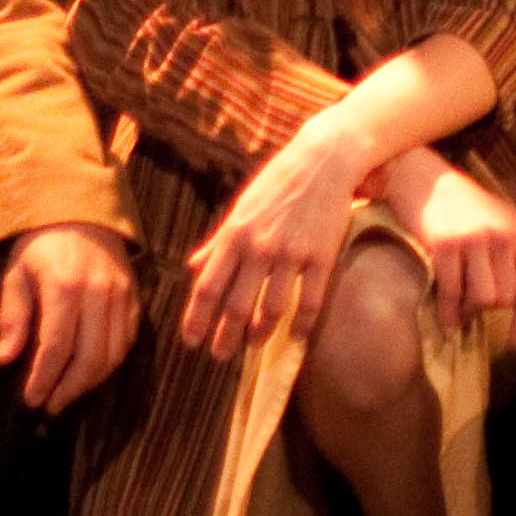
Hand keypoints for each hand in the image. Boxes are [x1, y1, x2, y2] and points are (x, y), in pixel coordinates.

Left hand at [0, 223, 138, 411]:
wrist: (82, 212)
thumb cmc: (41, 246)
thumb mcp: (16, 274)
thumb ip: (12, 317)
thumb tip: (3, 360)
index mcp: (65, 286)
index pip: (57, 347)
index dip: (44, 379)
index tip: (31, 400)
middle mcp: (98, 292)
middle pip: (90, 357)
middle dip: (69, 389)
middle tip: (50, 405)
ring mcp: (121, 295)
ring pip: (114, 353)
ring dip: (91, 382)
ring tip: (68, 394)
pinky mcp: (134, 297)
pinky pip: (128, 340)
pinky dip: (112, 363)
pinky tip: (92, 373)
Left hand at [181, 133, 369, 359]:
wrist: (324, 159)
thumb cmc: (278, 182)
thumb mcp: (241, 208)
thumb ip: (217, 241)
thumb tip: (192, 266)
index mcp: (234, 235)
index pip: (208, 286)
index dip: (197, 318)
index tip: (191, 341)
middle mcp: (259, 247)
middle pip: (236, 305)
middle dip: (225, 336)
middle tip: (220, 355)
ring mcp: (291, 253)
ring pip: (271, 309)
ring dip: (260, 333)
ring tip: (254, 343)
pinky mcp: (322, 256)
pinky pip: (310, 301)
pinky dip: (302, 324)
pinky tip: (297, 335)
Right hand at [386, 156, 515, 336]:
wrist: (424, 180)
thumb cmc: (466, 208)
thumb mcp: (503, 225)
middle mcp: (505, 235)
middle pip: (507, 300)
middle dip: (492, 314)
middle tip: (477, 312)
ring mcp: (475, 240)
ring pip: (483, 300)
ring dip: (470, 313)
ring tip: (463, 310)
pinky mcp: (446, 245)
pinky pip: (452, 294)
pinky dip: (449, 314)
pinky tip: (447, 322)